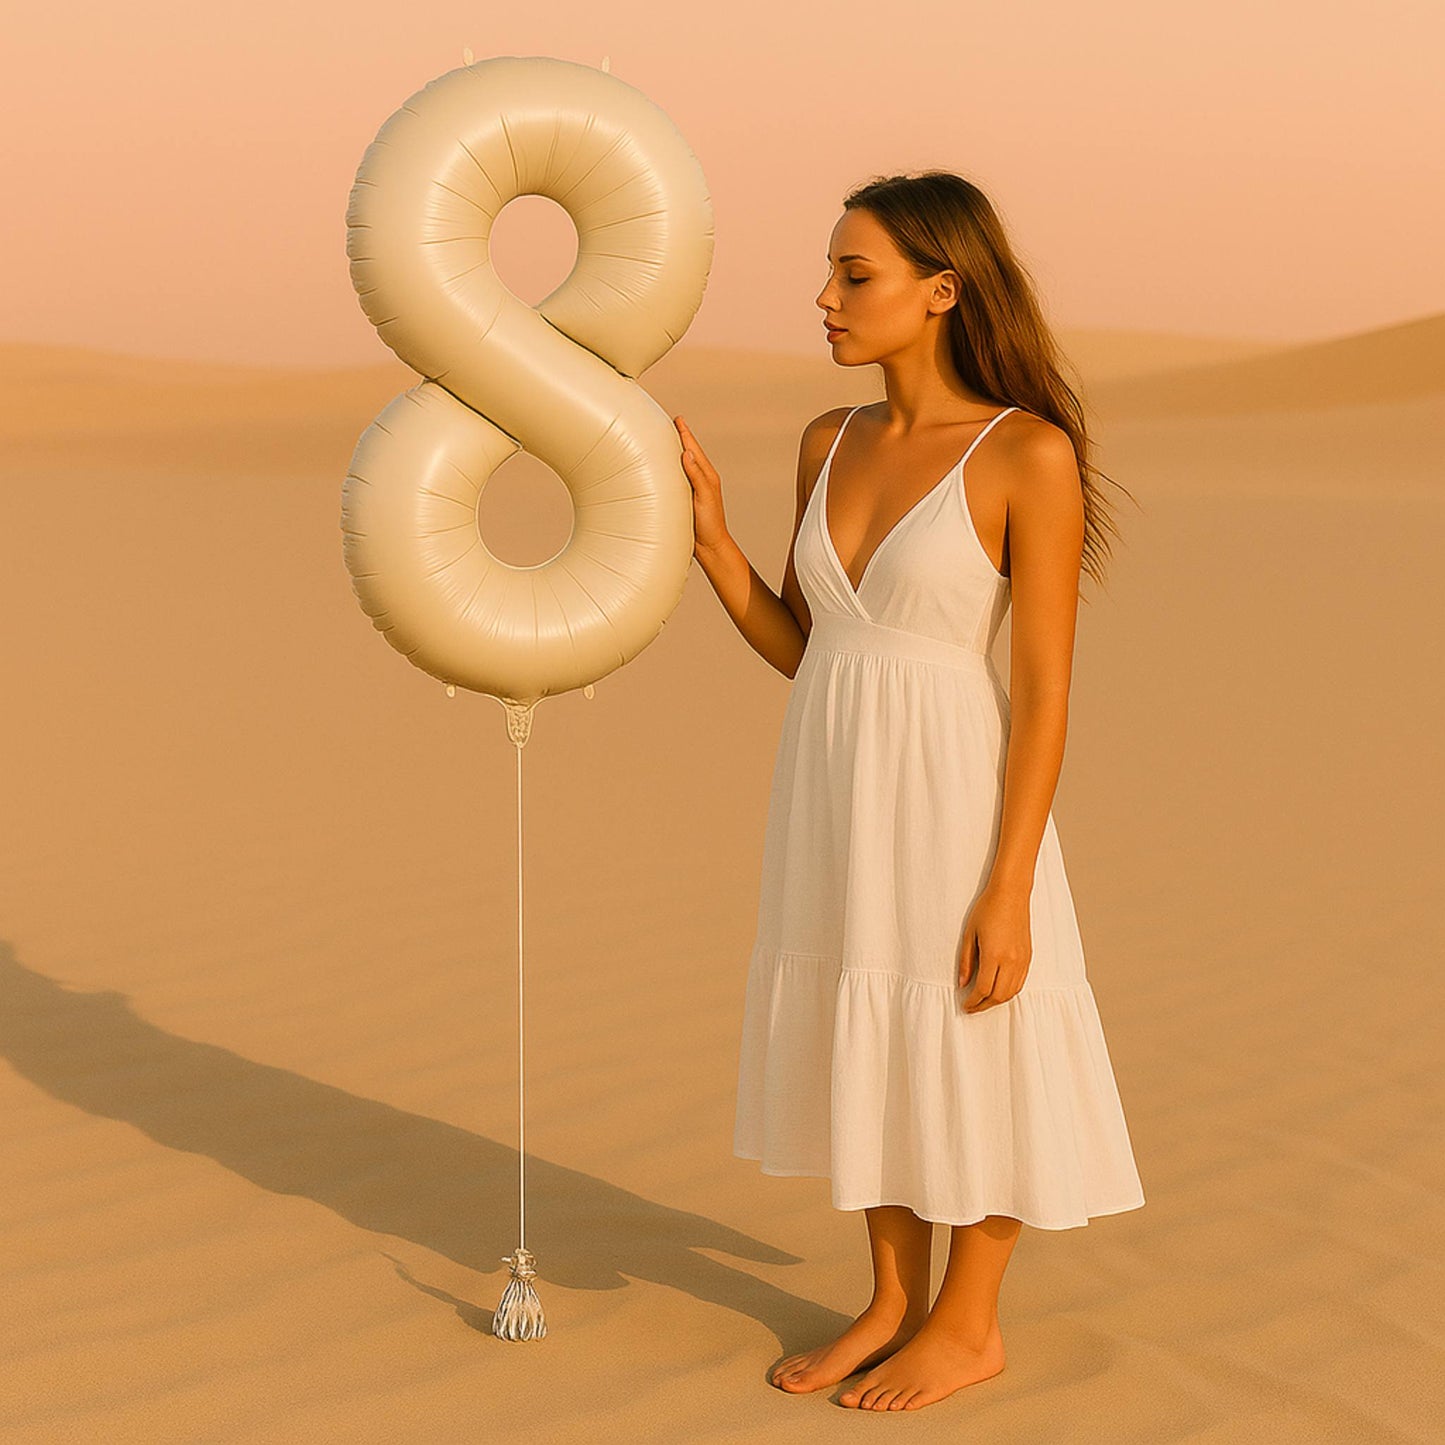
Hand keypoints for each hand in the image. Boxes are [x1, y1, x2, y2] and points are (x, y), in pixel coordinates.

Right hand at [673, 415, 729, 555]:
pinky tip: (665, 469)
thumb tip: (687, 453)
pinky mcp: (686, 499)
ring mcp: (693, 489)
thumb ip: (697, 475)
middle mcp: (700, 479)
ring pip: (683, 464)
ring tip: (667, 440)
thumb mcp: (704, 497)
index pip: (693, 449)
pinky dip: (672, 468)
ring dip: (676, 451)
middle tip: (672, 423)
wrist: (710, 546)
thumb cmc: (710, 524)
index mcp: (707, 476)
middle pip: (689, 453)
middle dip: (680, 437)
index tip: (678, 419)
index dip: (685, 434)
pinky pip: (678, 477)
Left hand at [958, 881, 1031, 1011]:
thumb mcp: (969, 934)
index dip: (973, 1001)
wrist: (1011, 894)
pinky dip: (1009, 992)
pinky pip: (1020, 983)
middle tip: (972, 1007)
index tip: (965, 1005)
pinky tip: (999, 990)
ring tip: (983, 1001)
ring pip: (1012, 992)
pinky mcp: (1028, 957)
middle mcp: (1011, 961)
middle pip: (999, 996)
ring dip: (997, 1001)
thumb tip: (962, 983)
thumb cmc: (987, 909)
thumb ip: (966, 961)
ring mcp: (1022, 960)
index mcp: (994, 955)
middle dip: (984, 1006)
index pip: (984, 989)